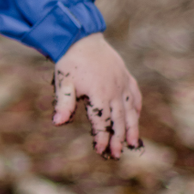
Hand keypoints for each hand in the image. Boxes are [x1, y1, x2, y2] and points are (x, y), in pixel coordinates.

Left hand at [49, 34, 141, 158]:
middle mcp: (115, 91)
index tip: (100, 151)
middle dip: (117, 139)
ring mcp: (123, 84)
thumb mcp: (63, 83)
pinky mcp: (126, 77)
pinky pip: (135, 96)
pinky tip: (135, 118)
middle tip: (116, 155)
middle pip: (118, 120)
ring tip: (132, 144)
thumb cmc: (69, 62)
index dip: (101, 137)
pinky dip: (136, 108)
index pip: (101, 122)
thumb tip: (57, 123)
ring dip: (131, 128)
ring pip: (130, 111)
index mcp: (99, 94)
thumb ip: (64, 104)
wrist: (81, 39)